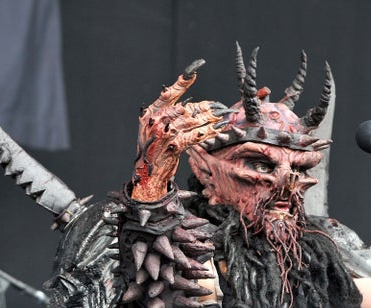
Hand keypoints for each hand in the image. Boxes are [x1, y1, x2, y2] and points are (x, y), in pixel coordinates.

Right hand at [131, 59, 228, 201]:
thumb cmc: (153, 150)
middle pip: (187, 108)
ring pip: (193, 122)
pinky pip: (195, 136)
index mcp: (151, 112)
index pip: (169, 93)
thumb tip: (194, 107)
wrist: (147, 174)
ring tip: (222, 118)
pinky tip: (216, 130)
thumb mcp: (154, 129)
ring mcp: (164, 133)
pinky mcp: (173, 146)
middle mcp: (157, 120)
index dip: (182, 81)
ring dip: (210, 120)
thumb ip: (170, 115)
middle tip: (220, 107)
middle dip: (205, 108)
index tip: (195, 70)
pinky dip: (207, 133)